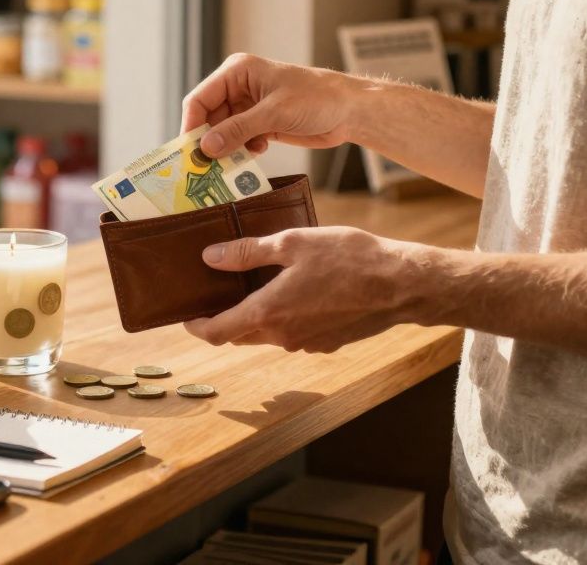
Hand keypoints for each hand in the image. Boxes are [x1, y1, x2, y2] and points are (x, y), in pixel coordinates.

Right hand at [181, 53, 367, 157]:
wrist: (349, 111)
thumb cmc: (316, 98)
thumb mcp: (274, 113)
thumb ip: (238, 130)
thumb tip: (206, 148)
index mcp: (237, 72)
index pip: (200, 99)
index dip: (191, 125)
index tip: (190, 153)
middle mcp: (239, 88)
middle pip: (208, 118)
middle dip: (209, 142)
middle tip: (206, 168)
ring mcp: (249, 108)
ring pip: (223, 133)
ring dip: (226, 149)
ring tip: (231, 164)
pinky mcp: (261, 125)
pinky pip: (239, 141)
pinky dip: (242, 151)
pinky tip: (257, 152)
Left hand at [183, 227, 429, 352]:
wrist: (401, 285)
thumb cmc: (348, 258)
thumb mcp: (292, 244)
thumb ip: (248, 253)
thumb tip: (210, 258)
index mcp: (267, 313)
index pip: (217, 332)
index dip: (196, 326)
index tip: (186, 315)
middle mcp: (283, 337)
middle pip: (240, 334)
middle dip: (225, 318)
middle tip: (219, 291)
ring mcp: (306, 343)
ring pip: (268, 334)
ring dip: (256, 316)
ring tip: (257, 284)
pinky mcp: (327, 342)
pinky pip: (294, 333)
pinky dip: (284, 317)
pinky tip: (296, 290)